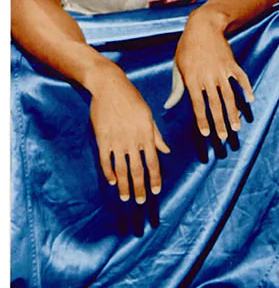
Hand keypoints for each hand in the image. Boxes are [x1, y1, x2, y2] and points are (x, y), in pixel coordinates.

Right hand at [88, 64, 170, 203]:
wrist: (110, 86)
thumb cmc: (132, 99)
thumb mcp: (148, 115)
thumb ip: (156, 135)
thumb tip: (166, 151)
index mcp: (146, 134)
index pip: (152, 161)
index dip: (154, 178)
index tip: (155, 191)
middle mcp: (132, 140)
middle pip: (137, 169)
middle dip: (139, 187)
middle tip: (140, 201)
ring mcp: (116, 140)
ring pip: (121, 168)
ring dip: (124, 184)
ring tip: (126, 197)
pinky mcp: (102, 138)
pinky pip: (105, 160)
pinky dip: (109, 172)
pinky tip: (112, 182)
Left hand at [173, 10, 253, 140]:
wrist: (203, 26)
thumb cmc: (187, 47)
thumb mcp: (178, 66)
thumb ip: (177, 88)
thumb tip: (169, 105)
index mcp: (192, 79)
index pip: (198, 105)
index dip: (202, 120)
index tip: (206, 134)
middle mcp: (208, 77)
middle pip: (215, 105)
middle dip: (220, 123)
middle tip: (225, 137)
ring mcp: (221, 70)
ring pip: (229, 96)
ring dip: (234, 112)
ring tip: (238, 126)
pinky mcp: (232, 64)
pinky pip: (241, 79)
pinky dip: (247, 89)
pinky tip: (251, 100)